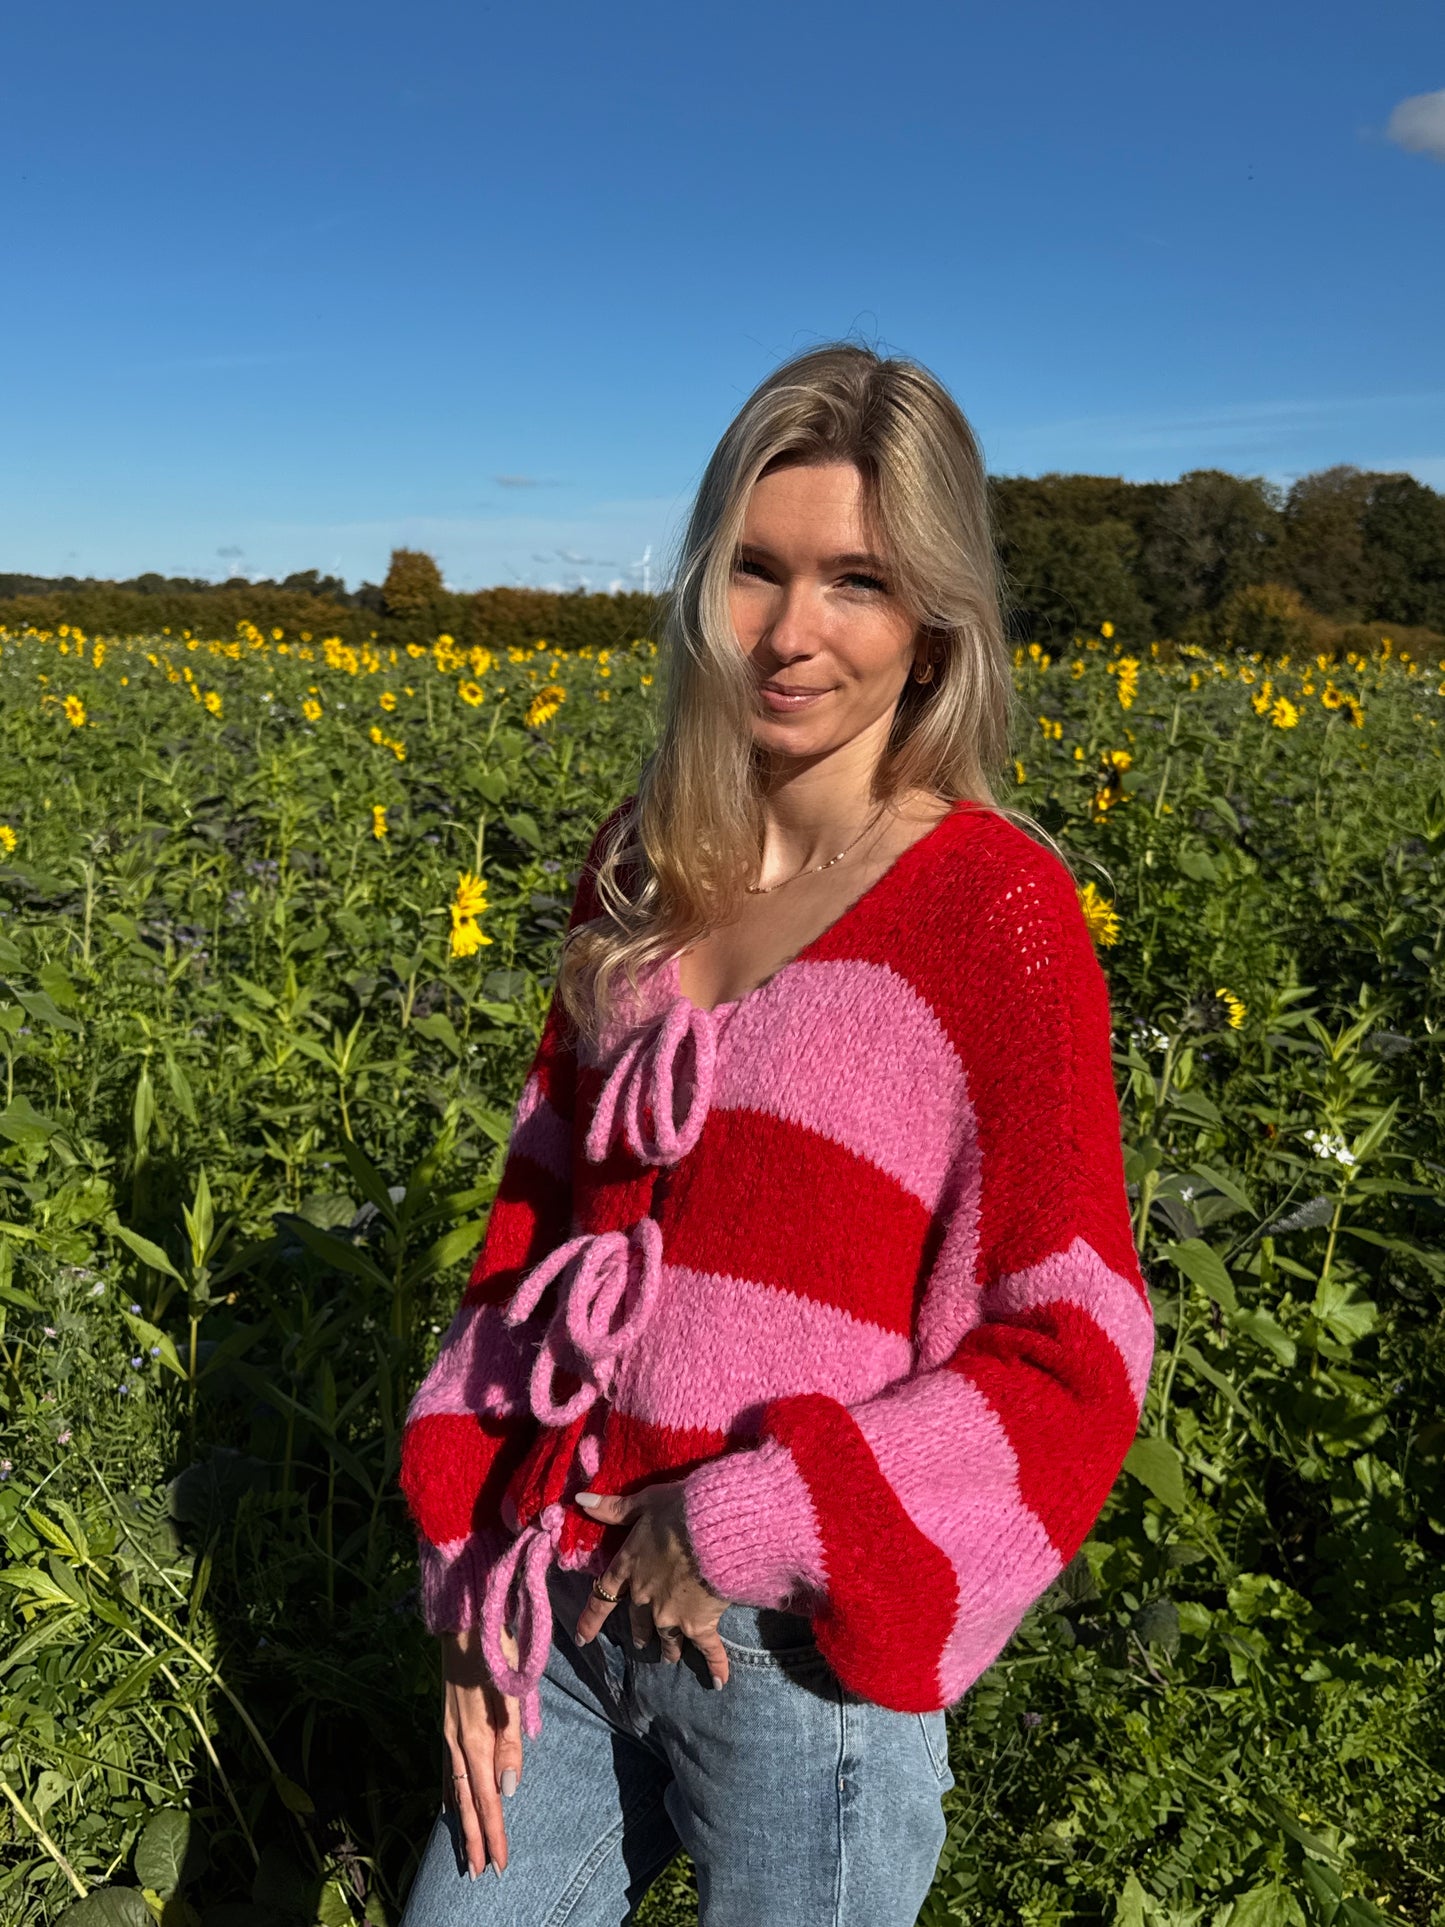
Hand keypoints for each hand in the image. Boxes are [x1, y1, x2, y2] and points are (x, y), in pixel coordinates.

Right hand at [440, 1623, 522, 1877]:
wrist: (462, 1621)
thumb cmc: (494, 1651)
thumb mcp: (511, 1692)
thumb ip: (511, 1741)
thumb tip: (508, 1790)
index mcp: (476, 1738)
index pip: (487, 1799)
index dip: (493, 1832)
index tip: (500, 1864)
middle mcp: (458, 1742)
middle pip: (467, 1802)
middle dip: (474, 1839)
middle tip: (479, 1874)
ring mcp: (449, 1733)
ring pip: (455, 1789)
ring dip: (462, 1822)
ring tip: (466, 1851)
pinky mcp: (447, 1723)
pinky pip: (449, 1770)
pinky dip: (451, 1795)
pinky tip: (452, 1803)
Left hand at [572, 1482, 731, 1687]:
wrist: (713, 1530)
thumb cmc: (679, 1510)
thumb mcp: (643, 1502)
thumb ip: (612, 1508)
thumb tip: (578, 1501)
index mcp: (629, 1567)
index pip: (603, 1596)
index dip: (592, 1618)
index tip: (583, 1638)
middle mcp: (645, 1597)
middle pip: (639, 1620)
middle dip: (641, 1633)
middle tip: (642, 1644)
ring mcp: (670, 1614)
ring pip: (667, 1638)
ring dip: (669, 1648)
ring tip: (671, 1657)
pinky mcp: (698, 1623)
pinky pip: (707, 1649)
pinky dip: (715, 1666)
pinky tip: (719, 1681)